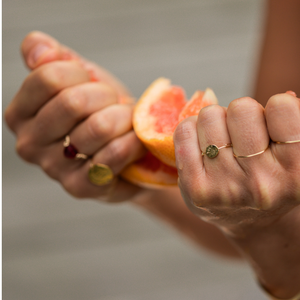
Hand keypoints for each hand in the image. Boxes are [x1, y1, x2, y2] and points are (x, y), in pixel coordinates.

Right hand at [5, 31, 145, 201]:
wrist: (124, 149)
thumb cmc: (101, 112)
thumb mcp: (80, 79)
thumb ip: (56, 59)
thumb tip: (37, 45)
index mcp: (21, 113)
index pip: (48, 77)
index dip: (84, 75)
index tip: (95, 84)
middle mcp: (29, 143)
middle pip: (73, 102)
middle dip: (107, 98)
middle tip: (115, 106)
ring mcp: (53, 168)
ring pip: (98, 127)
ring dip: (124, 119)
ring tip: (126, 124)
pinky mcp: (80, 187)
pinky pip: (113, 155)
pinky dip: (133, 142)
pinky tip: (135, 141)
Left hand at [174, 94, 299, 296]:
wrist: (247, 220)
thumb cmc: (269, 177)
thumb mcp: (291, 155)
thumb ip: (291, 123)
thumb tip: (285, 97)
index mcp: (296, 170)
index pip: (281, 107)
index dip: (274, 108)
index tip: (270, 125)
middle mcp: (262, 182)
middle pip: (241, 109)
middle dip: (240, 114)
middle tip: (240, 133)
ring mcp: (227, 187)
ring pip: (209, 116)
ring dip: (214, 121)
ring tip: (221, 142)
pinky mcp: (197, 189)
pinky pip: (184, 131)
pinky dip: (190, 129)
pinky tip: (200, 145)